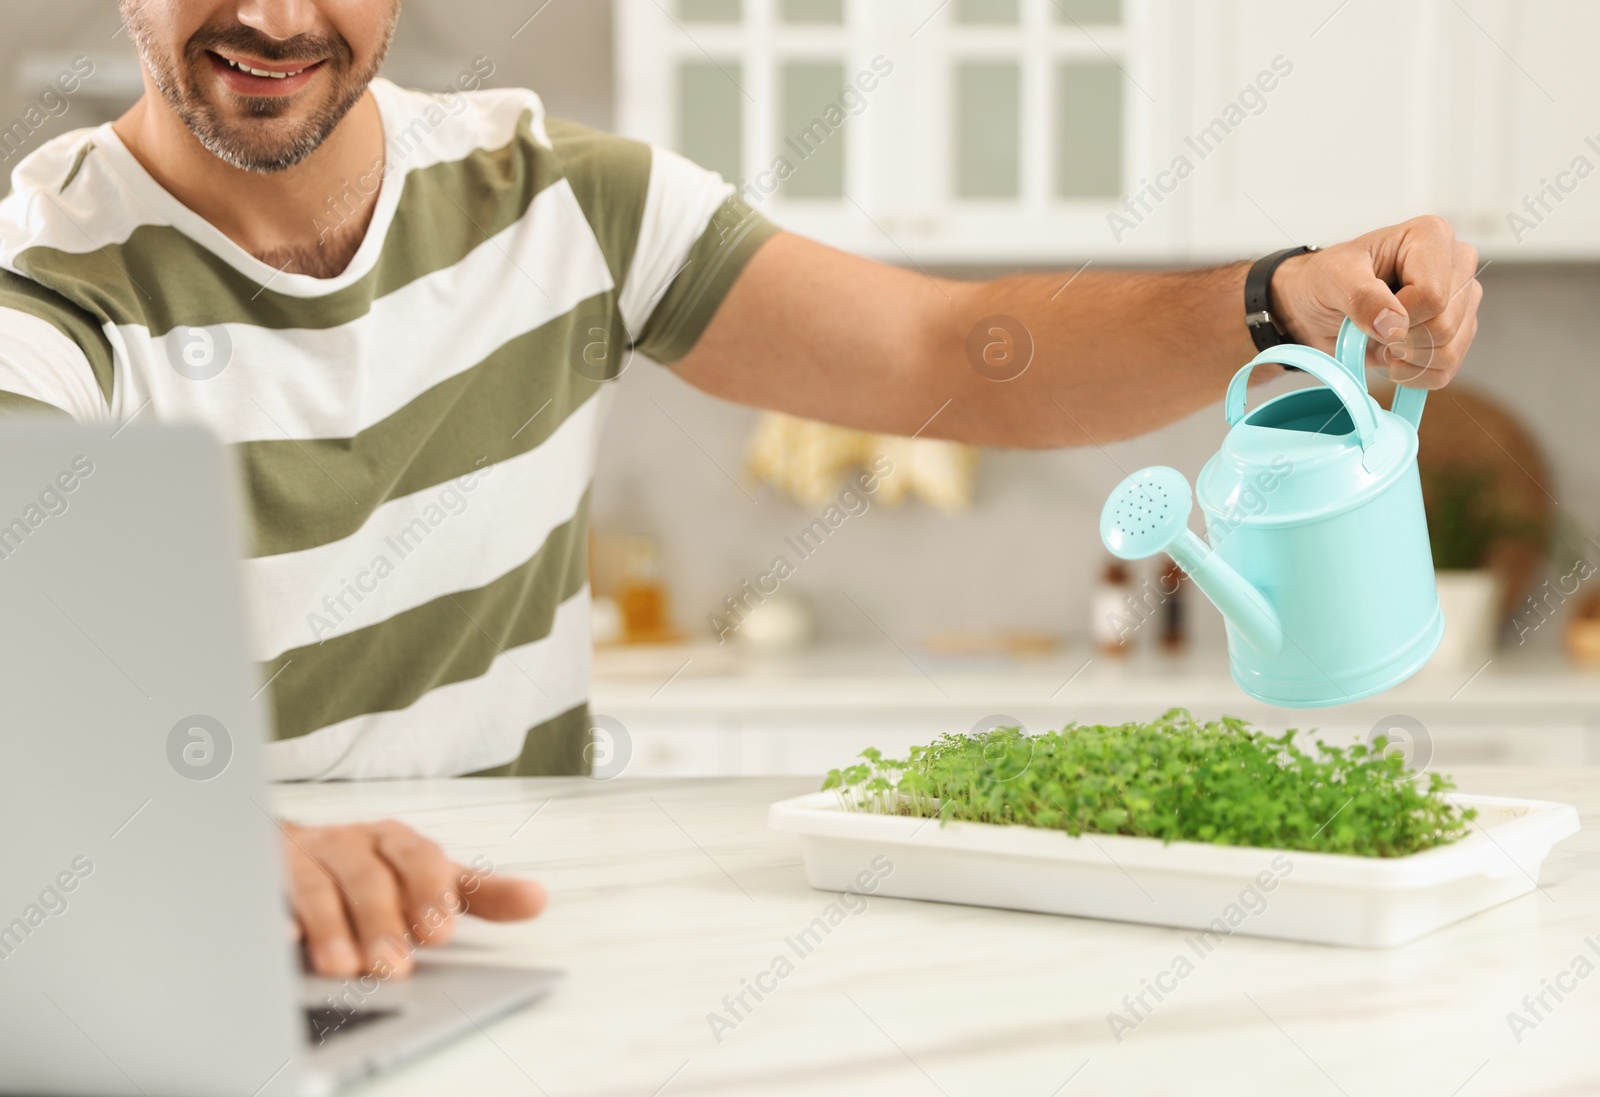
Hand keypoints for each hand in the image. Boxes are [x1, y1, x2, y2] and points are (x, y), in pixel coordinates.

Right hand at [280, 819, 546, 978]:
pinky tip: (284, 941)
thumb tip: (537, 900)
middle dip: (382, 922)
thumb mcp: (430, 879)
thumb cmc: (375, 870)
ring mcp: (307, 858)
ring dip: (332, 927)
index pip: (420, 859)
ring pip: (320, 887)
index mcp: (397, 843)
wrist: (295, 849)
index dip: (429, 892)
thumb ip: (481, 893)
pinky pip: (267, 894)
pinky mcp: (265, 876)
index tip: (438, 932)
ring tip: (345, 968)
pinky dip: (275, 917)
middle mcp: (353, 844)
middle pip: (369, 877)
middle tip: (394, 966)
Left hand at [1270, 215, 1481, 388]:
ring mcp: (1463, 299)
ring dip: (1405, 357)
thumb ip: (1361, 296)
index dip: (1396, 315)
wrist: (1318, 305)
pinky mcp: (1460, 331)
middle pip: (1444, 325)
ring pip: (1449, 351)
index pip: (1431, 295)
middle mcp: (1457, 264)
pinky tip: (1393, 356)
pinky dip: (1412, 373)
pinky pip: (1446, 370)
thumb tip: (1394, 325)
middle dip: (1400, 338)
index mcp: (1431, 236)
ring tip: (1382, 339)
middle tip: (1373, 327)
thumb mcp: (1333, 278)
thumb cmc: (1329, 280)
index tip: (1370, 311)